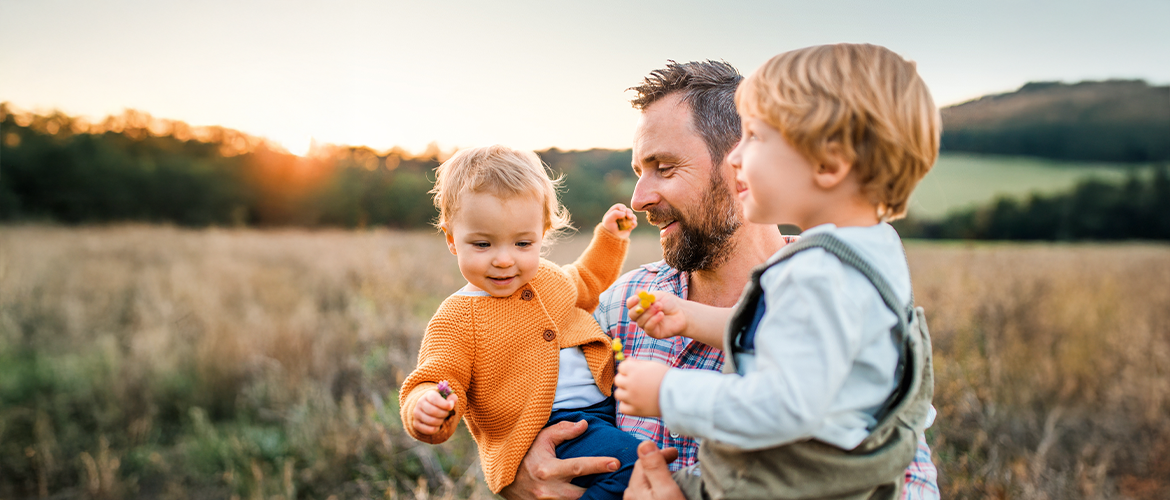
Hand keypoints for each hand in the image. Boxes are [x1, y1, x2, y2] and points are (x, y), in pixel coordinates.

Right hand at [412, 390, 456, 434]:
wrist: (428, 409)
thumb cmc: (440, 403)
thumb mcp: (446, 398)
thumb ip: (452, 398)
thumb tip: (451, 403)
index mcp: (428, 395)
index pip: (435, 399)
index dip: (444, 404)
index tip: (451, 407)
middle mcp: (420, 403)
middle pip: (433, 411)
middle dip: (444, 414)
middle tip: (447, 414)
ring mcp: (417, 414)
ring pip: (431, 421)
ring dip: (440, 422)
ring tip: (442, 419)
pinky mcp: (416, 424)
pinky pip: (428, 429)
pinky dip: (436, 429)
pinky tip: (437, 426)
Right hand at [500, 420, 620, 499]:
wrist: (505, 478)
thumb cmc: (525, 454)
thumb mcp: (541, 438)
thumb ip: (563, 431)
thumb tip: (585, 425)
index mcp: (548, 470)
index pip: (578, 467)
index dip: (598, 465)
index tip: (616, 463)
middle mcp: (549, 490)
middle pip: (583, 494)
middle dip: (600, 489)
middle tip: (616, 481)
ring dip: (591, 497)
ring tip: (605, 489)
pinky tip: (590, 494)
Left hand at [602, 203, 636, 238]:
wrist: (612, 238)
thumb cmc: (609, 228)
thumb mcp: (608, 220)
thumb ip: (615, 214)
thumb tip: (624, 213)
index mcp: (614, 212)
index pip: (619, 206)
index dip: (622, 207)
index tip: (623, 211)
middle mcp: (620, 215)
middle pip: (627, 210)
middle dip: (629, 212)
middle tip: (629, 216)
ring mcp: (625, 220)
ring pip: (632, 215)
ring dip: (633, 217)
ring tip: (632, 221)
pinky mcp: (629, 226)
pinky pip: (634, 222)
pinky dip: (634, 223)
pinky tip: (632, 225)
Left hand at [614, 359, 668, 416]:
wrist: (677, 395)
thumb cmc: (666, 378)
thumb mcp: (653, 365)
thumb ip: (638, 363)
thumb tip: (627, 360)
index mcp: (634, 370)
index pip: (621, 367)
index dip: (628, 369)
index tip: (636, 372)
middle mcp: (631, 383)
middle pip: (617, 380)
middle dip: (625, 380)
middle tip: (636, 383)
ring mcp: (632, 398)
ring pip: (618, 394)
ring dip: (624, 393)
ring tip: (635, 393)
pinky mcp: (636, 410)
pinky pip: (622, 408)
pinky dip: (626, 405)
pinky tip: (635, 402)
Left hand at [624, 441, 683, 499]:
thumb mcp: (666, 490)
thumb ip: (655, 467)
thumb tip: (645, 443)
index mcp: (635, 487)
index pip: (643, 460)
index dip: (660, 453)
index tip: (675, 452)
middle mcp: (631, 496)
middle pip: (643, 471)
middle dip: (657, 462)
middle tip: (674, 459)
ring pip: (645, 483)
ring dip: (656, 475)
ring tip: (671, 475)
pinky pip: (647, 493)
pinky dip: (655, 487)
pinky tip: (664, 491)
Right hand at [626, 290, 686, 339]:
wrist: (682, 313)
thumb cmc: (670, 303)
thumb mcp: (659, 296)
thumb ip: (648, 296)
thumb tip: (638, 292)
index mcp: (640, 306)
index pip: (630, 305)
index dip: (632, 302)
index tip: (637, 298)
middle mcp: (641, 316)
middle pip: (632, 315)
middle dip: (639, 309)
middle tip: (648, 304)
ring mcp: (646, 325)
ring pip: (640, 321)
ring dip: (650, 313)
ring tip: (660, 306)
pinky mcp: (653, 333)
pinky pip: (648, 327)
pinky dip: (654, 320)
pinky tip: (661, 314)